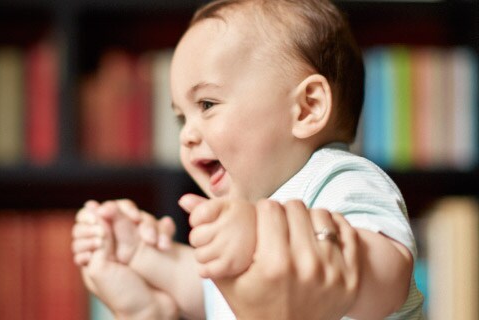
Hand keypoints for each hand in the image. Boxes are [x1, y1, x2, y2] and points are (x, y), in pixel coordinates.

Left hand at [73, 201, 178, 319]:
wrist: (153, 312)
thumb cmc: (124, 296)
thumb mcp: (101, 268)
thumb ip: (97, 241)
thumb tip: (96, 213)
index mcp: (98, 253)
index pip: (94, 222)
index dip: (101, 214)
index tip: (107, 212)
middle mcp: (117, 247)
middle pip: (121, 216)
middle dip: (128, 217)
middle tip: (135, 220)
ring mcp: (138, 247)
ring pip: (143, 220)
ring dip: (149, 226)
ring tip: (153, 242)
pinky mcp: (155, 248)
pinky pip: (161, 229)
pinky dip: (164, 231)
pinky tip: (163, 244)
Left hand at [180, 194, 255, 278]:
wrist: (274, 252)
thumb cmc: (246, 228)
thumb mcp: (226, 211)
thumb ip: (203, 206)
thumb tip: (182, 200)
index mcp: (233, 205)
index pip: (197, 216)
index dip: (200, 221)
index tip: (215, 223)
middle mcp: (234, 222)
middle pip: (195, 237)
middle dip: (203, 240)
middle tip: (221, 241)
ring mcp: (233, 244)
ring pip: (199, 255)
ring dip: (206, 256)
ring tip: (223, 253)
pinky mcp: (232, 264)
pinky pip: (204, 270)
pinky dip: (208, 270)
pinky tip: (221, 265)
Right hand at [214, 199, 359, 319]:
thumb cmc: (253, 305)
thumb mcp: (227, 277)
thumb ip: (208, 239)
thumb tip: (185, 201)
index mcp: (273, 265)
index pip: (270, 208)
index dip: (262, 210)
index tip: (262, 220)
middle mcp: (307, 266)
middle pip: (295, 207)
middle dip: (283, 213)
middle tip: (279, 226)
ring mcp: (334, 272)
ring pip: (321, 215)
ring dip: (307, 219)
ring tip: (298, 232)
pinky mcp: (352, 276)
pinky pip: (346, 230)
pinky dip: (332, 227)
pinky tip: (318, 236)